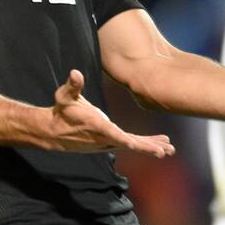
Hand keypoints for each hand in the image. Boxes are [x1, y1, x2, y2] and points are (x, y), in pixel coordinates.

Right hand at [46, 70, 175, 157]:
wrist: (55, 132)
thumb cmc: (62, 111)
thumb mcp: (64, 97)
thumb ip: (72, 86)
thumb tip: (75, 73)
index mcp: (95, 126)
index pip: (110, 134)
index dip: (122, 139)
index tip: (134, 144)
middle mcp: (104, 138)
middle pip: (127, 144)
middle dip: (145, 148)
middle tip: (163, 151)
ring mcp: (108, 142)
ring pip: (132, 146)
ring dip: (150, 147)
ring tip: (169, 150)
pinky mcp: (111, 142)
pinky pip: (132, 144)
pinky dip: (146, 144)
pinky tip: (161, 145)